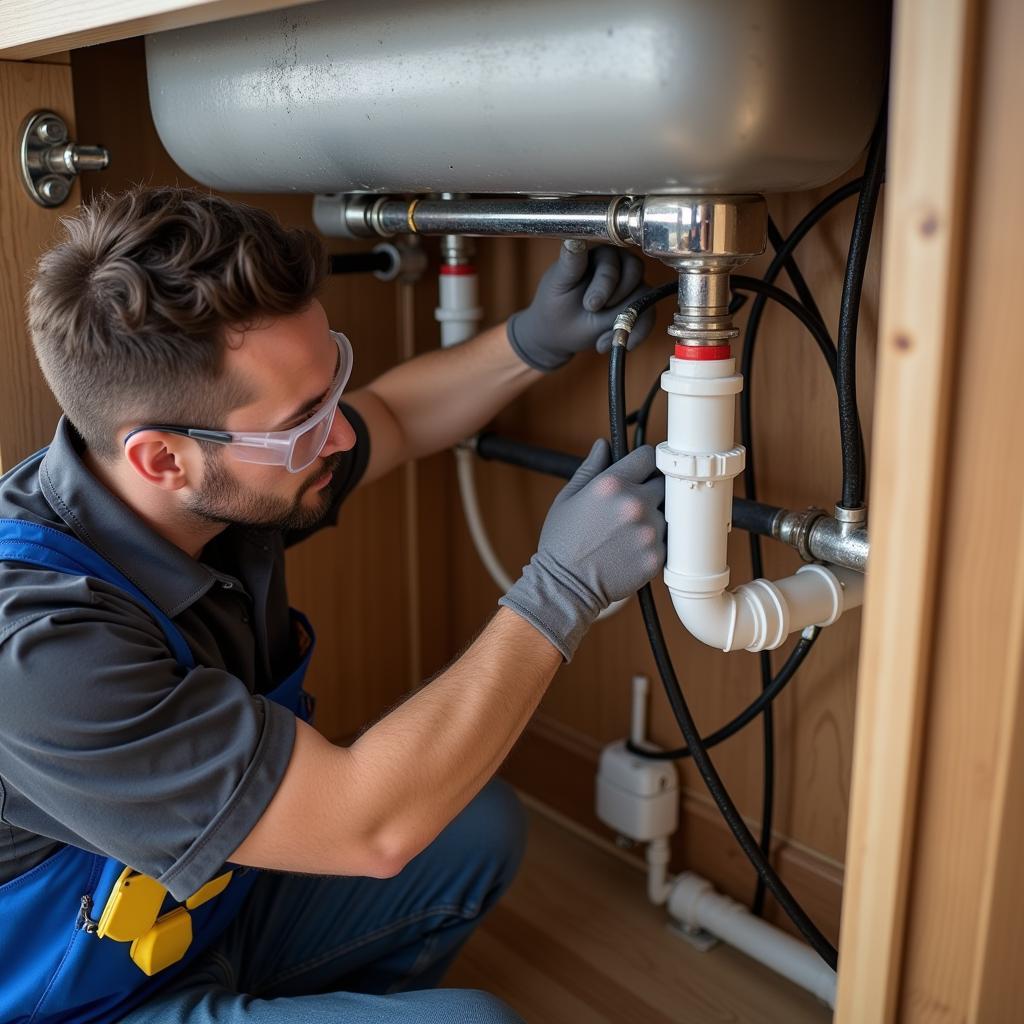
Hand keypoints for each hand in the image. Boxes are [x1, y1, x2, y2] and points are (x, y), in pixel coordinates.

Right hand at [499, 439, 665, 659]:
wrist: (565, 586)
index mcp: (612, 484)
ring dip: (655, 517)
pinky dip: (655, 543)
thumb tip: (603, 445)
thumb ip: (590, 468)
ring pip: (668, 513)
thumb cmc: (562, 542)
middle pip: (664, 483)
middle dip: (651, 490)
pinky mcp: (657, 556)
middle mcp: (635, 504)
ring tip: (630, 531)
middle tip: (633, 505)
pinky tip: (633, 548)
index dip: (643, 462)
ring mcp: (649, 531)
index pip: (648, 456)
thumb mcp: (568, 498)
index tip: (641, 470)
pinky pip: (668, 540)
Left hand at [507, 242, 657, 371]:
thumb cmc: (555, 304)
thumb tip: (574, 239)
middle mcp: (619, 263)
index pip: (613, 257)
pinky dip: (633, 334)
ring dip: (624, 319)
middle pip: (634, 271)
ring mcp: (630, 285)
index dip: (605, 281)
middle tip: (593, 314)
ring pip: (644, 294)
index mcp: (598, 252)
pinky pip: (648, 316)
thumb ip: (570, 263)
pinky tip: (607, 343)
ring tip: (599, 336)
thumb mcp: (557, 285)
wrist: (557, 333)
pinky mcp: (637, 305)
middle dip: (616, 299)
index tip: (590, 305)